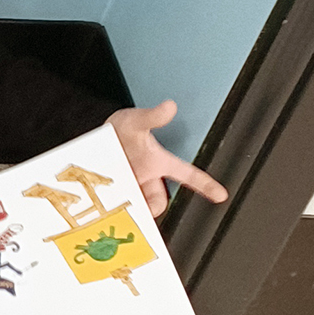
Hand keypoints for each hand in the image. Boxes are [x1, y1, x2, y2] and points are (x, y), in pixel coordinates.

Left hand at [108, 101, 227, 215]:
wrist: (92, 142)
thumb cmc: (119, 130)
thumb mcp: (133, 121)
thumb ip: (151, 116)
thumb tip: (169, 106)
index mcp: (159, 162)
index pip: (188, 174)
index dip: (206, 184)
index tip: (221, 195)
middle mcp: (149, 177)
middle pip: (159, 200)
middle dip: (153, 206)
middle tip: (144, 206)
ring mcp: (133, 186)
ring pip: (140, 205)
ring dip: (133, 206)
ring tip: (121, 198)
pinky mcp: (116, 193)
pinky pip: (122, 208)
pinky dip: (117, 208)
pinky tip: (108, 203)